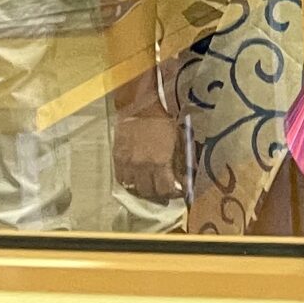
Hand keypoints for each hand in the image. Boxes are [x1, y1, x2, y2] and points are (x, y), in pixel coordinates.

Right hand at [112, 80, 183, 202]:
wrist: (140, 108)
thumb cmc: (164, 123)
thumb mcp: (179, 141)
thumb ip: (181, 162)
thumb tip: (187, 179)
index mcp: (160, 162)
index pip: (166, 190)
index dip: (174, 194)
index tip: (178, 191)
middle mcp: (142, 166)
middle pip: (149, 192)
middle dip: (159, 194)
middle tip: (165, 190)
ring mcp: (127, 164)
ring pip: (134, 189)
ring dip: (144, 190)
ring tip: (151, 186)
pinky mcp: (117, 159)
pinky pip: (122, 180)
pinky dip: (130, 183)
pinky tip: (137, 179)